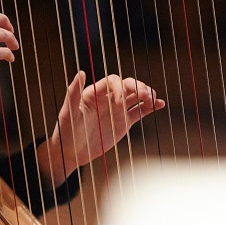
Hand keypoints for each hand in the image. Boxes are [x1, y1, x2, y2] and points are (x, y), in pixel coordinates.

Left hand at [40, 72, 165, 185]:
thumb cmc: (65, 130)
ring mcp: (117, 109)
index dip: (118, 88)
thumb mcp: (67, 112)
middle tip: (145, 95)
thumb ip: (73, 93)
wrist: (70, 151)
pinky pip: (140, 111)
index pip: (112, 82)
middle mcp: (108, 98)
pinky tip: (160, 104)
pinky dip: (150, 107)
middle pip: (127, 85)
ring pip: (135, 97)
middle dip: (137, 87)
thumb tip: (80, 72)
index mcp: (95, 92)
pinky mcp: (124, 122)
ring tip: (153, 98)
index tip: (119, 102)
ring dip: (146, 94)